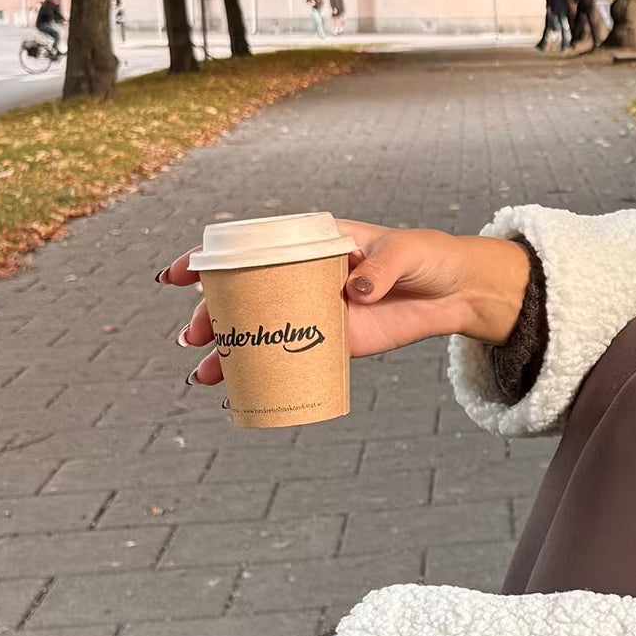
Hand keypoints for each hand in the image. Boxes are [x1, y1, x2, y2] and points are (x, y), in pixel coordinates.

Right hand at [159, 224, 531, 386]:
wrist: (455, 290)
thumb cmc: (424, 256)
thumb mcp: (403, 252)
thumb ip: (379, 268)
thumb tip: (354, 291)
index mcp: (308, 244)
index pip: (248, 247)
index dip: (207, 260)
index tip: (179, 275)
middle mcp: (301, 278)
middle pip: (242, 295)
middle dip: (210, 316)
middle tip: (196, 337)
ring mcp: (313, 311)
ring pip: (258, 330)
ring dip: (227, 351)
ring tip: (204, 374)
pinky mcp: (333, 342)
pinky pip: (289, 358)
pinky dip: (262, 373)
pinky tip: (238, 390)